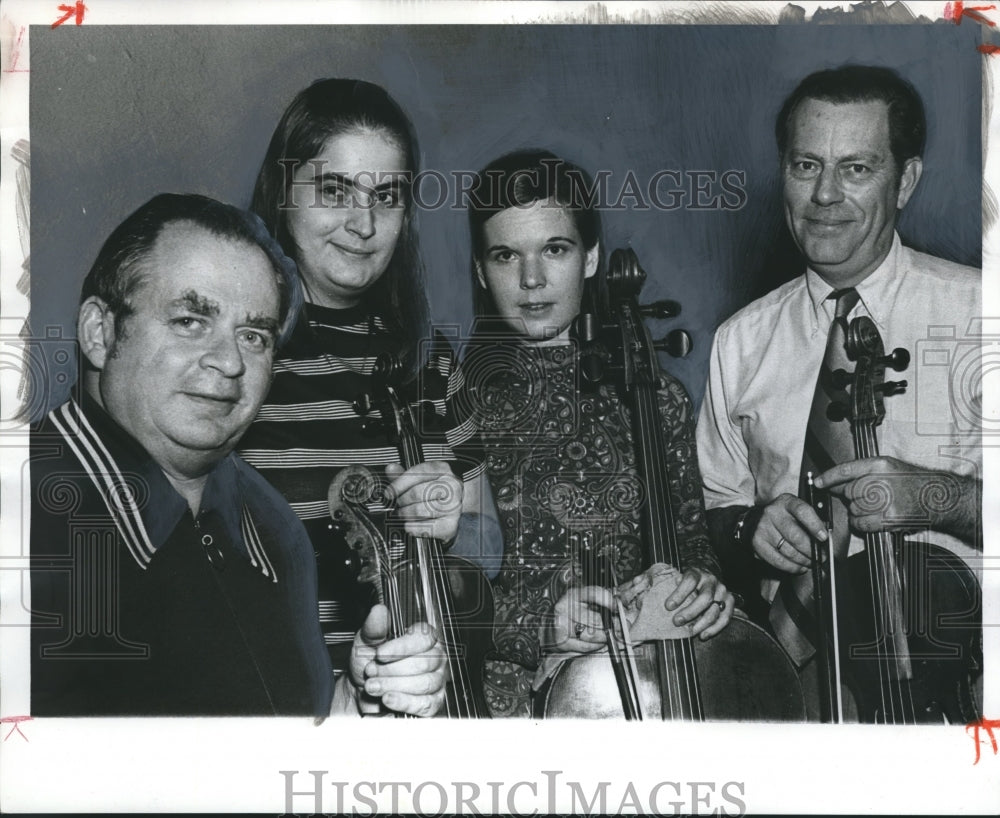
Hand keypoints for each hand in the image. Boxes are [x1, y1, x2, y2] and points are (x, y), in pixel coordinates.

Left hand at [347, 604, 445, 716]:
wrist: (363, 691)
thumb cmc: (369, 662)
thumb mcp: (366, 642)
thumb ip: (374, 628)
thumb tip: (379, 611)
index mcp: (423, 637)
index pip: (423, 638)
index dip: (402, 647)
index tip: (379, 654)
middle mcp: (435, 657)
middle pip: (424, 663)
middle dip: (392, 670)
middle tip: (371, 671)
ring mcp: (437, 680)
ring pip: (423, 683)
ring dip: (393, 686)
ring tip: (373, 686)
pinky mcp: (433, 703)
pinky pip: (424, 704)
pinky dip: (403, 702)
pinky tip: (388, 699)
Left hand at [385, 461, 463, 542]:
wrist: (454, 507)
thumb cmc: (435, 491)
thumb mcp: (420, 479)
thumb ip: (404, 475)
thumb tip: (391, 469)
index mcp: (443, 470)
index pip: (419, 473)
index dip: (400, 483)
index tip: (389, 493)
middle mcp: (452, 486)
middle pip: (417, 493)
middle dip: (402, 501)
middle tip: (397, 505)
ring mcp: (453, 505)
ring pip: (421, 510)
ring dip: (406, 514)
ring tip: (402, 514)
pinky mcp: (452, 523)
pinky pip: (428, 527)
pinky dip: (414, 528)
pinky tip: (409, 526)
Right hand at [543, 585, 615, 654]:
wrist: (549, 630)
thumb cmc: (571, 616)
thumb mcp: (584, 603)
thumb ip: (602, 604)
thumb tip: (622, 612)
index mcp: (574, 594)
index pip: (594, 593)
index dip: (608, 601)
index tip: (617, 609)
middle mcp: (565, 606)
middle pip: (596, 619)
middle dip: (609, 627)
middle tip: (615, 629)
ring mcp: (561, 623)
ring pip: (592, 634)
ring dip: (602, 639)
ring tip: (600, 637)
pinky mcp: (560, 639)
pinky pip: (585, 646)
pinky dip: (593, 647)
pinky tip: (591, 643)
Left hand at [659, 566, 734, 639]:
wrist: (705, 578)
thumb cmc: (685, 582)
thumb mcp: (672, 576)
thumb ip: (656, 580)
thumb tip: (636, 582)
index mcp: (696, 572)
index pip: (690, 580)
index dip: (680, 593)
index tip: (668, 606)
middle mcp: (711, 580)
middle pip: (705, 597)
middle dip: (691, 611)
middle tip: (677, 621)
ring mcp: (722, 591)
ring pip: (715, 609)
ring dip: (702, 623)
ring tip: (690, 632)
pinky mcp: (729, 602)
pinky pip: (725, 618)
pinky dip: (715, 628)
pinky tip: (703, 635)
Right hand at [751, 494, 825, 573]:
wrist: (756, 520)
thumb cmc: (784, 518)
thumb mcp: (796, 512)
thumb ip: (811, 521)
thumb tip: (825, 540)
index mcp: (786, 502)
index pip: (802, 511)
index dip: (815, 525)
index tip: (824, 538)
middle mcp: (772, 513)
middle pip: (795, 536)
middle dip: (812, 551)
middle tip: (821, 557)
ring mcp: (762, 528)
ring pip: (789, 551)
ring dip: (804, 561)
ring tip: (811, 563)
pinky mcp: (757, 543)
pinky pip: (778, 561)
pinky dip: (792, 567)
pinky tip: (800, 566)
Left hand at [814, 456, 970, 536]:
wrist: (938, 497)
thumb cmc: (913, 482)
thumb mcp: (890, 467)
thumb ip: (864, 471)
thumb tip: (836, 482)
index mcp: (880, 465)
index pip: (846, 470)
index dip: (828, 477)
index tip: (818, 482)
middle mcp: (882, 481)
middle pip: (848, 492)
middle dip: (851, 497)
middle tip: (865, 499)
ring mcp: (886, 501)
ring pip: (853, 509)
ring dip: (857, 512)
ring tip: (875, 508)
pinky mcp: (889, 519)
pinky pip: (862, 524)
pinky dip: (862, 524)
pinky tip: (872, 519)